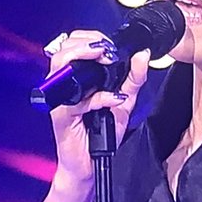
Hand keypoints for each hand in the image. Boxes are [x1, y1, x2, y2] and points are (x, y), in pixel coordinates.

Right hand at [44, 29, 150, 195]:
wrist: (91, 164)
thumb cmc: (101, 134)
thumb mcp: (124, 101)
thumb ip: (134, 78)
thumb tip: (142, 54)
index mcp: (77, 77)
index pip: (75, 43)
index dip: (92, 38)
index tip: (111, 45)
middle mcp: (65, 85)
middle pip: (63, 48)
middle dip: (87, 43)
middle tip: (107, 51)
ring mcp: (60, 99)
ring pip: (59, 65)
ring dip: (83, 56)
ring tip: (104, 61)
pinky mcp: (61, 115)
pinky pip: (75, 101)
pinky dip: (97, 98)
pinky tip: (111, 100)